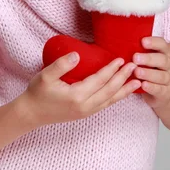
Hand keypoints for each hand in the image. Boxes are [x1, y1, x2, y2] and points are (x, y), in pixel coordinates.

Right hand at [23, 53, 140, 126]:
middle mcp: (84, 106)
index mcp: (76, 96)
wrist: (31, 114)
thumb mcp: (45, 76)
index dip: (111, 70)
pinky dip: (116, 97)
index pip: (99, 80)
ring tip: (138, 82)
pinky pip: (105, 104)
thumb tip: (77, 55)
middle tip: (134, 66)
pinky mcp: (85, 113)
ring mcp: (86, 111)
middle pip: (109, 91)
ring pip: (110, 100)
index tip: (120, 59)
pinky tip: (122, 91)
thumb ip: (61, 65)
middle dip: (123, 78)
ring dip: (124, 90)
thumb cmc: (37, 93)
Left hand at [133, 36, 169, 108]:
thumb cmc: (150, 71)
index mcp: (164, 54)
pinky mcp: (166, 92)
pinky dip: (151, 87)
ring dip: (148, 73)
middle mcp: (169, 65)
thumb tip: (122, 44)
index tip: (142, 41)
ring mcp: (169, 79)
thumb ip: (139, 52)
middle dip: (148, 59)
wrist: (162, 93)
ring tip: (137, 72)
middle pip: (163, 60)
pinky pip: (160, 89)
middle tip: (135, 58)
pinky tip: (143, 85)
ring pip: (162, 76)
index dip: (153, 42)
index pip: (162, 45)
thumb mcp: (147, 61)